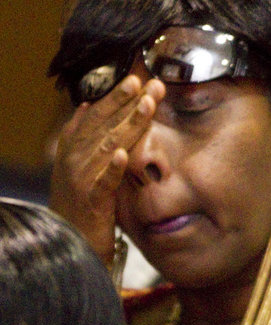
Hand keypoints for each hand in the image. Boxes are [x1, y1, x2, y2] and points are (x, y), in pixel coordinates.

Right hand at [49, 75, 164, 262]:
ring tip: (146, 105)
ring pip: (108, 147)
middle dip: (126, 102)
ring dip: (128, 125)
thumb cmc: (80, 204)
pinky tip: (122, 155)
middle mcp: (74, 161)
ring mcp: (82, 181)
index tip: (137, 79)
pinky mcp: (91, 203)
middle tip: (147, 82)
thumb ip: (84, 137)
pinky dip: (112, 169)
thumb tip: (86, 106)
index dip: (115, 97)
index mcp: (73, 149)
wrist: (69, 245)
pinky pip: (103, 183)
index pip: (96, 117)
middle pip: (104, 125)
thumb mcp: (81, 167)